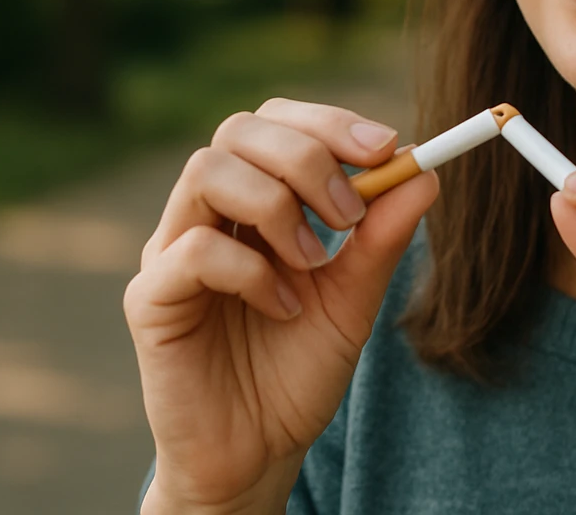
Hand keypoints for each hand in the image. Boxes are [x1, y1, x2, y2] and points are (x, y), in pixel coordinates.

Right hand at [124, 98, 438, 511]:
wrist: (258, 453)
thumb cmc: (297, 370)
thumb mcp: (355, 298)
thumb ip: (382, 237)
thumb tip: (425, 174)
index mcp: (253, 201)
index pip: (276, 122)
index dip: (329, 123)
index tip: (387, 147)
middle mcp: (206, 214)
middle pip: (239, 130)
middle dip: (308, 155)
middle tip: (351, 213)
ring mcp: (171, 251)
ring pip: (207, 170)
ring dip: (277, 206)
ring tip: (315, 263)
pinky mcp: (150, 299)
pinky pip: (193, 249)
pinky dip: (251, 270)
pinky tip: (282, 307)